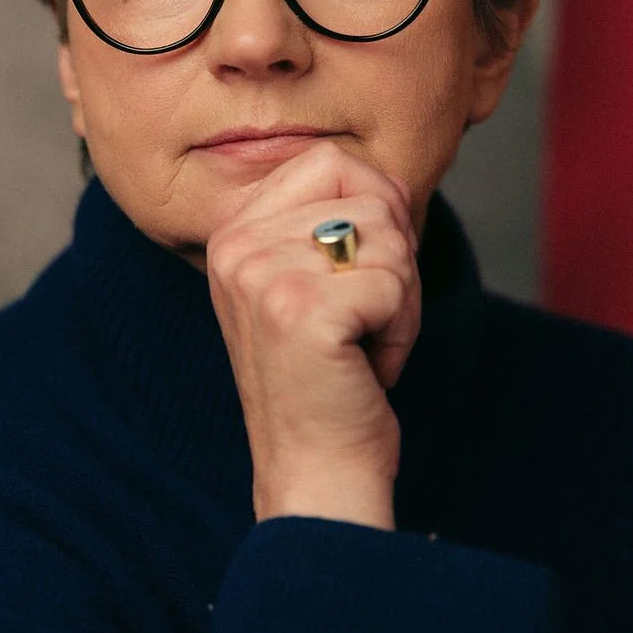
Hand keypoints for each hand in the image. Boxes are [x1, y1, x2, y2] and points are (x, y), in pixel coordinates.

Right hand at [204, 144, 421, 528]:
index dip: (374, 215)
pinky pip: (397, 283)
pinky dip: (401, 331)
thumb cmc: (327, 377)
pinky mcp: (304, 312)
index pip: (331, 161)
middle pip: (368, 194)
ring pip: (390, 238)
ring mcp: (265, 277)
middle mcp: (236, 247)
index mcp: (230, 231)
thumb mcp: (310, 280)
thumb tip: (385, 178)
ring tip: (360, 346)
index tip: (354, 281)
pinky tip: (365, 366)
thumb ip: (332, 218)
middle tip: (363, 319)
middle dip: (393, 259)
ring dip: (400, 300)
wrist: (316, 471)